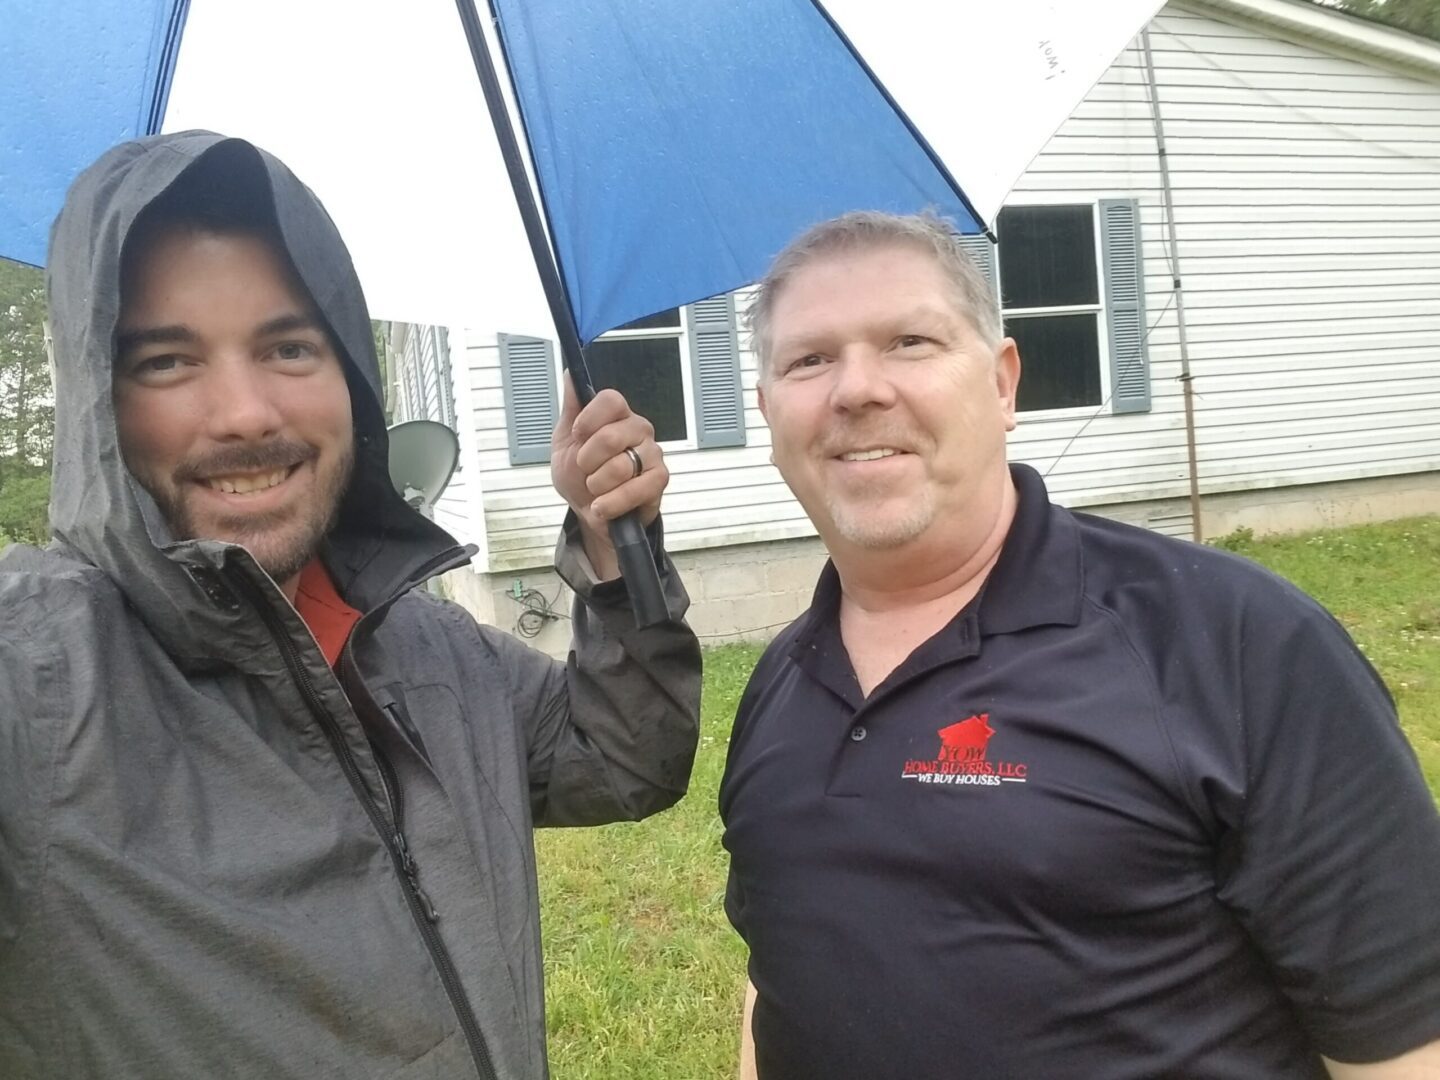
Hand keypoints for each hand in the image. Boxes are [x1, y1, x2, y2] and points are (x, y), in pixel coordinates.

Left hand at [551, 373, 667, 575]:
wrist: (590, 512)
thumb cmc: (580, 476)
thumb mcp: (565, 441)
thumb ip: (571, 408)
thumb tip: (570, 374)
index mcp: (617, 416)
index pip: (611, 399)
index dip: (589, 418)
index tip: (578, 434)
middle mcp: (639, 430)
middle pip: (611, 435)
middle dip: (587, 461)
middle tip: (585, 469)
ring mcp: (652, 454)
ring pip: (620, 466)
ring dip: (597, 485)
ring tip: (596, 490)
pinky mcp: (660, 480)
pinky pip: (635, 489)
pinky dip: (611, 503)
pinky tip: (602, 507)